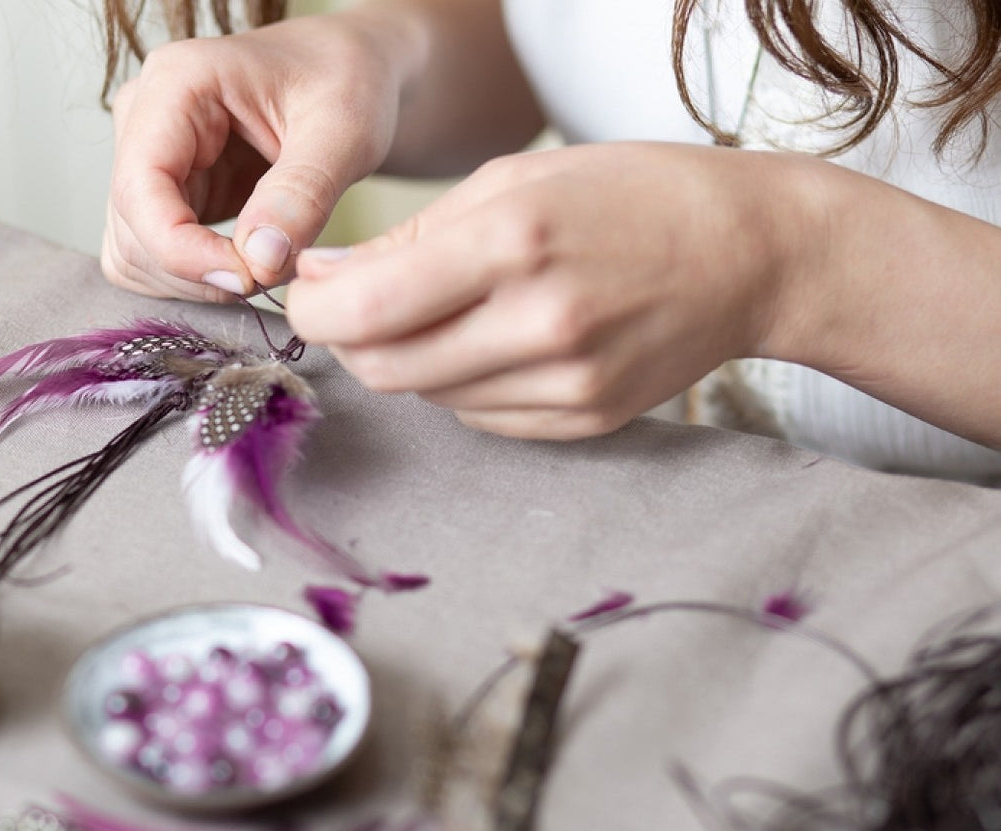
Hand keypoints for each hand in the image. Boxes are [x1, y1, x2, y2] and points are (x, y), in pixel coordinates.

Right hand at [101, 12, 410, 301]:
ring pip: (136, 254)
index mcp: (176, 82)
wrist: (355, 70)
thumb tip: (260, 262)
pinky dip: (199, 278)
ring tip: (271, 261)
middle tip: (275, 271)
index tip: (249, 278)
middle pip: (133, 230)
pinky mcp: (164, 193)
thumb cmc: (350, 80)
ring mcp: (148, 157)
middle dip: (200, 271)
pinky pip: (155, 260)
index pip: (140, 187)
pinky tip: (251, 261)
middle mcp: (144, 116)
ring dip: (198, 281)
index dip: (183, 251)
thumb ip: (303, 193)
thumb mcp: (345, 129)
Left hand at [286, 142, 821, 439]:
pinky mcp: (584, 420)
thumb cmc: (629, 195)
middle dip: (351, 339)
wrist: (752, 253)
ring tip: (454, 310)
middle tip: (360, 305)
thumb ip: (408, 237)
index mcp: (515, 242)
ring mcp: (567, 382)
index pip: (366, 309)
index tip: (308, 294)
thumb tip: (320, 280)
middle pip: (385, 367)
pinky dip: (463, 383)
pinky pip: (478, 417)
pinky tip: (500, 340)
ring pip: (428, 397)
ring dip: (411, 359)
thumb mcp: (515, 179)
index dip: (313, 310)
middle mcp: (539, 322)